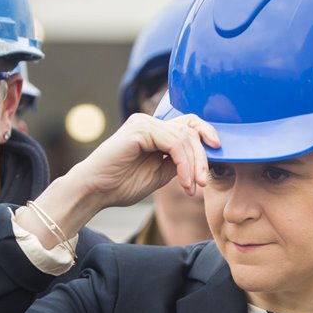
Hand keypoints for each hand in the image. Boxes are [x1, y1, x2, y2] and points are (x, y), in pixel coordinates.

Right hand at [71, 113, 219, 208]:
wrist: (95, 191)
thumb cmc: (121, 184)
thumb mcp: (160, 173)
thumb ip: (178, 161)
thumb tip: (202, 159)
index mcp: (153, 130)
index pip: (188, 124)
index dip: (206, 135)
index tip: (217, 155)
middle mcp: (148, 122)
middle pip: (190, 129)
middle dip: (202, 157)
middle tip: (203, 183)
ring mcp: (143, 123)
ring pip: (184, 137)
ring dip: (193, 165)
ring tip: (191, 187)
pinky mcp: (139, 130)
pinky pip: (173, 143)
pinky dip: (184, 164)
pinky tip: (183, 182)